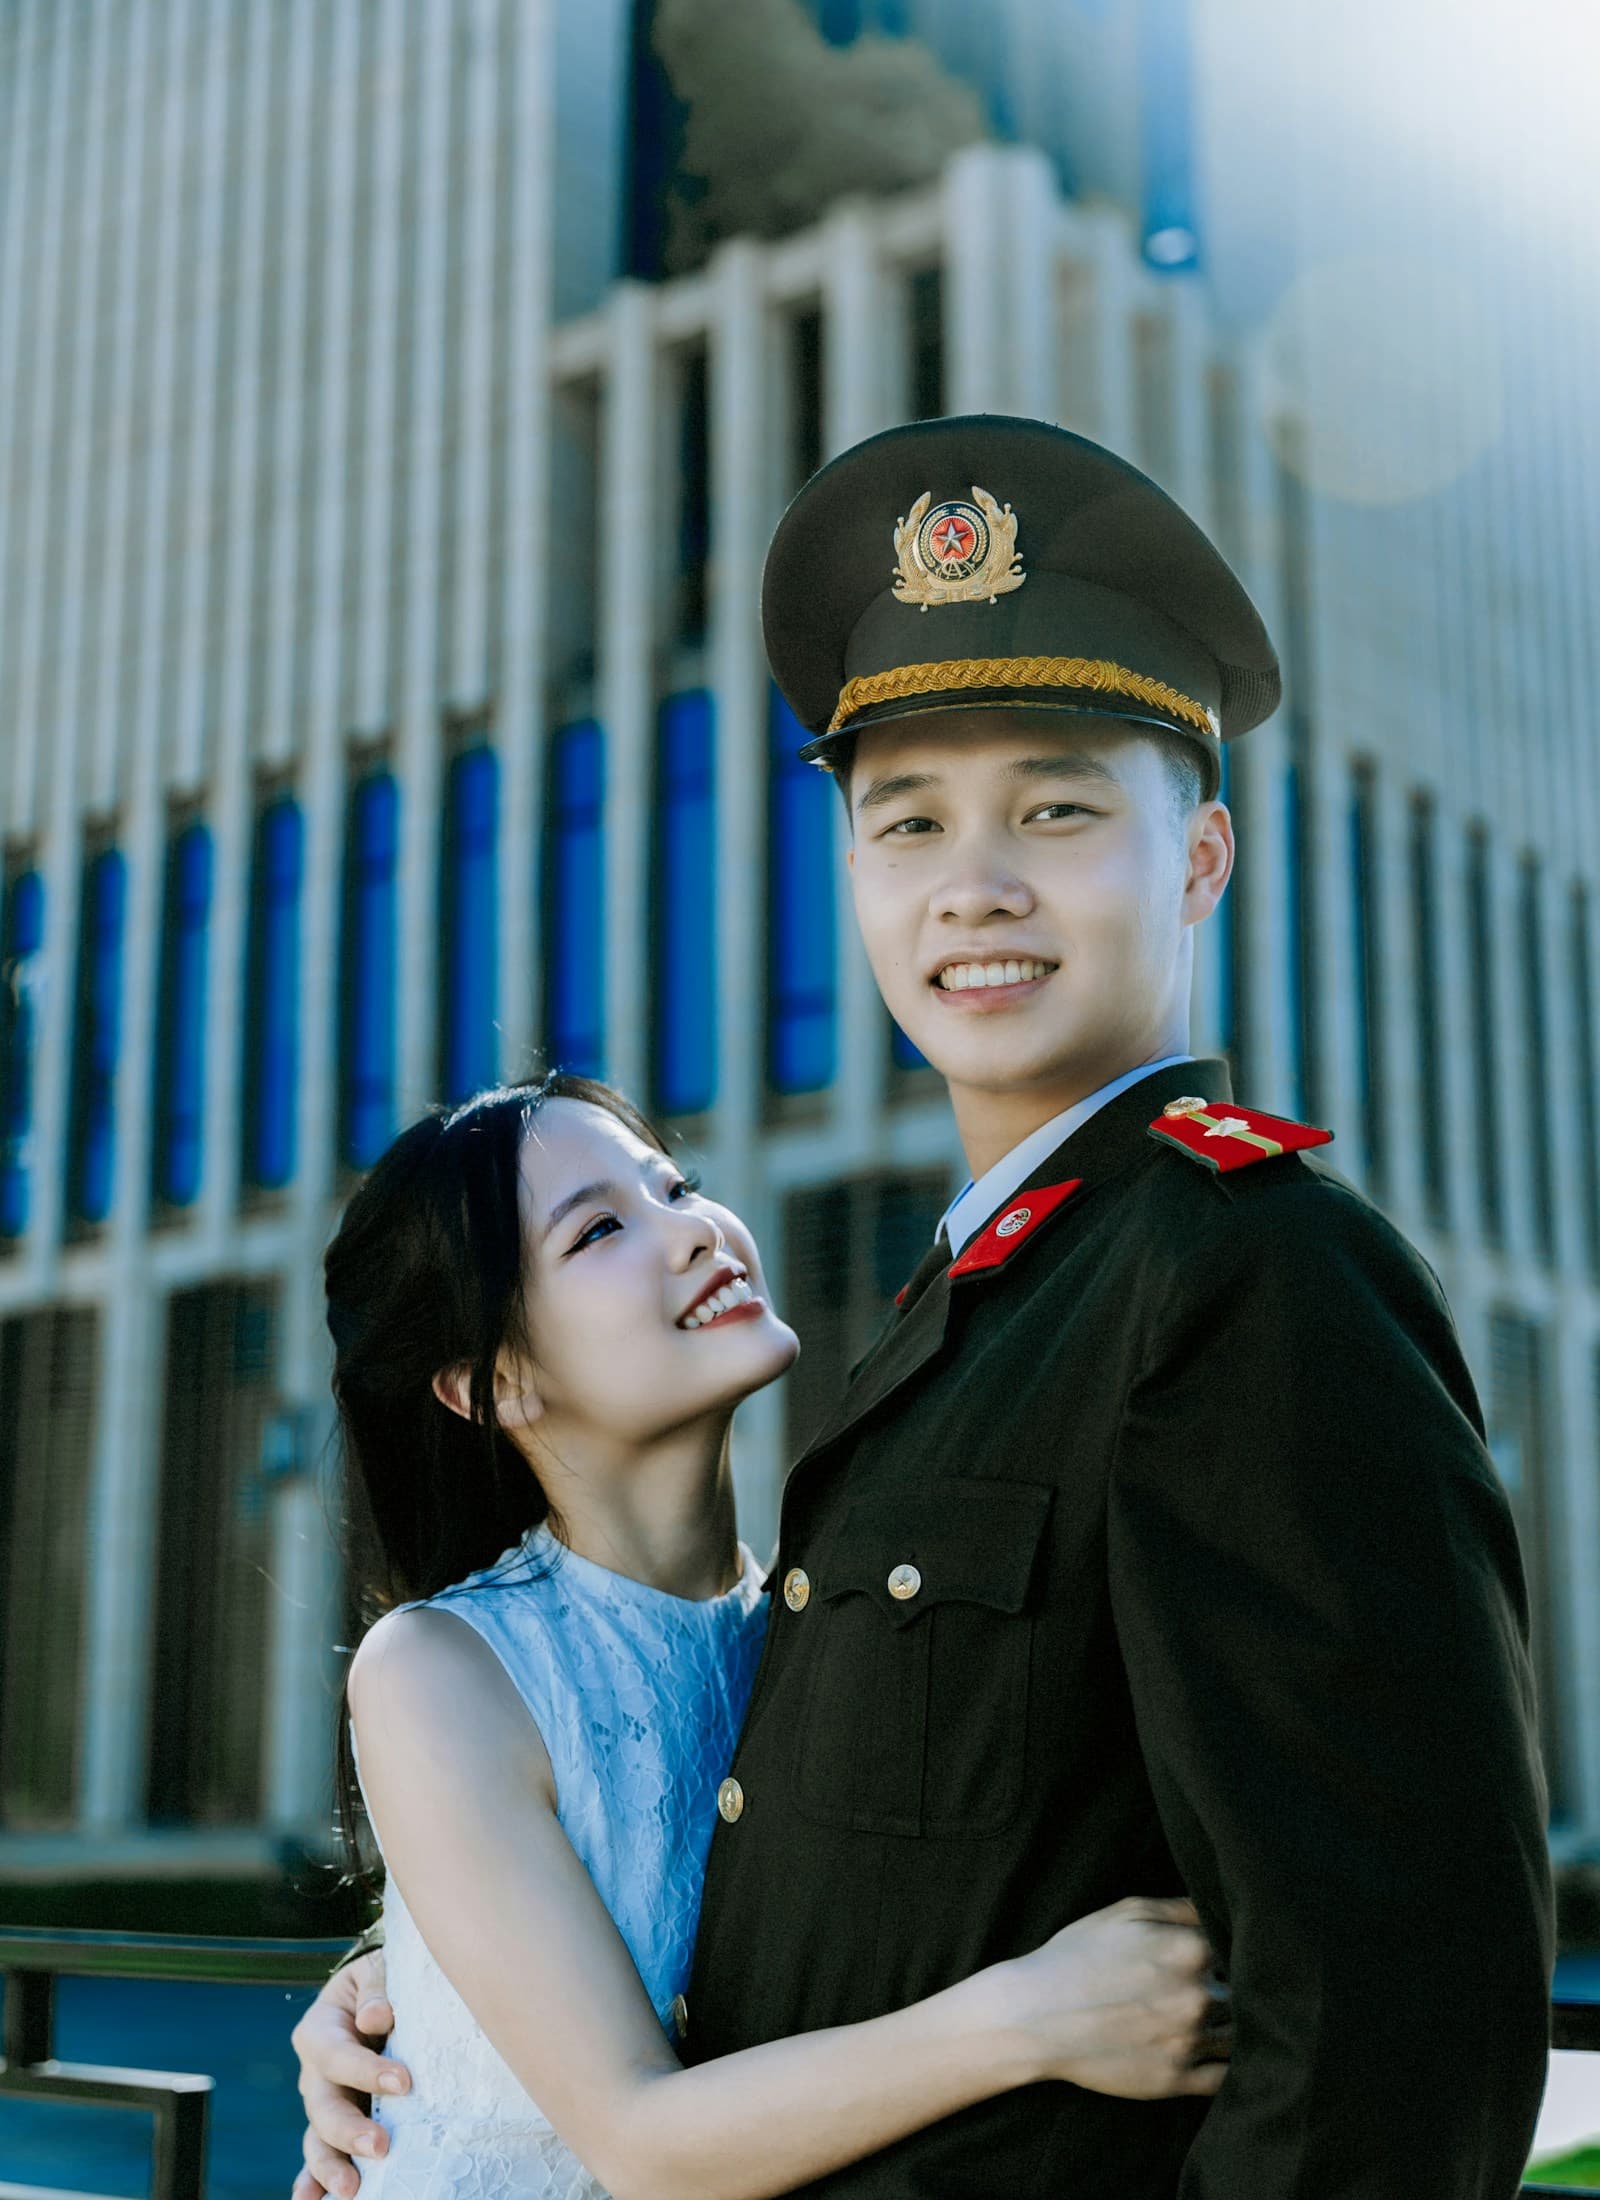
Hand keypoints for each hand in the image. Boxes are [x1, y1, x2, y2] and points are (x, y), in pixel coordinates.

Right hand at [289, 1951, 409, 2199]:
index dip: (366, 2071)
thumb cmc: (385, 1979)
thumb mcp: (378, 1969)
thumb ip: (376, 1988)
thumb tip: (375, 2016)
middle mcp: (316, 2073)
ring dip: (332, 2167)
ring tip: (351, 2189)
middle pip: (323, 2106)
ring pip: (318, 2140)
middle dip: (349, 2131)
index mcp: (320, 2030)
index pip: (337, 2054)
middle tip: (380, 2146)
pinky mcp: (341, 2126)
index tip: (404, 2082)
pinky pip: (323, 2158)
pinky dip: (315, 2182)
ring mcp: (326, 2104)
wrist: (386, 1991)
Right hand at [1006, 1895, 1231, 2099]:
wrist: (1036, 2015)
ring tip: (1210, 2017)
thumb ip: (1181, 1908)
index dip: (1229, 1950)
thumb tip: (1220, 1909)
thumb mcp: (1127, 1913)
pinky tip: (1220, 2054)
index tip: (1218, 1955)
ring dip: (1231, 2025)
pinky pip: (1225, 2078)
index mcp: (1190, 1950)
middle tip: (1209, 1986)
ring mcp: (1189, 2042)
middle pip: (1243, 1992)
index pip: (1237, 1947)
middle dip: (1230, 1988)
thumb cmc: (1078, 1956)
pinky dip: (1229, 2067)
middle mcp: (1198, 1997)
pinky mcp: (1176, 2081)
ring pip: (1239, 2035)